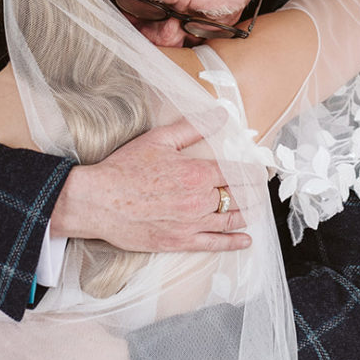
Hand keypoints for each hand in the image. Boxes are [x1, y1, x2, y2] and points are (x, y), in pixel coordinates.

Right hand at [49, 116, 250, 251]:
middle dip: (253, 192)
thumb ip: (193, 127)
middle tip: (260, 189)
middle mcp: (200, 200)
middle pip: (239, 196)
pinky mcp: (181, 242)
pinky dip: (234, 242)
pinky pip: (215, 244)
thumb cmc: (125, 168)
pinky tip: (245, 240)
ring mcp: (192, 223)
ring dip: (248, 214)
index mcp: (197, 172)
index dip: (252, 171)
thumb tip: (221, 115)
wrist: (98, 201)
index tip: (260, 170)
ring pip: (232, 219)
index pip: (236, 172)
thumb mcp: (159, 139)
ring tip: (256, 210)